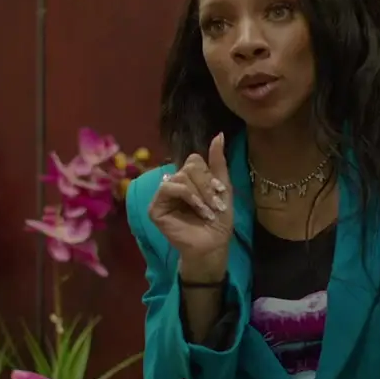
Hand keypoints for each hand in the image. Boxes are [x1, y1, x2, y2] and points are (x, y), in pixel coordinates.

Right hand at [148, 133, 233, 279]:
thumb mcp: (224, 188)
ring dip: (199, 193)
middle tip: (215, 204)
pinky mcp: (155, 208)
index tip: (220, 192)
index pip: (194, 160)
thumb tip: (219, 134)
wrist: (214, 244)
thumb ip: (219, 162)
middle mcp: (174, 184)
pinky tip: (197, 209)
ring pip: (180, 176)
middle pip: (189, 167)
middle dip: (206, 185)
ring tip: (207, 210)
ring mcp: (163, 196)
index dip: (209, 174)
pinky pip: (168, 188)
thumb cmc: (219, 220)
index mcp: (189, 179)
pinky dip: (187, 195)